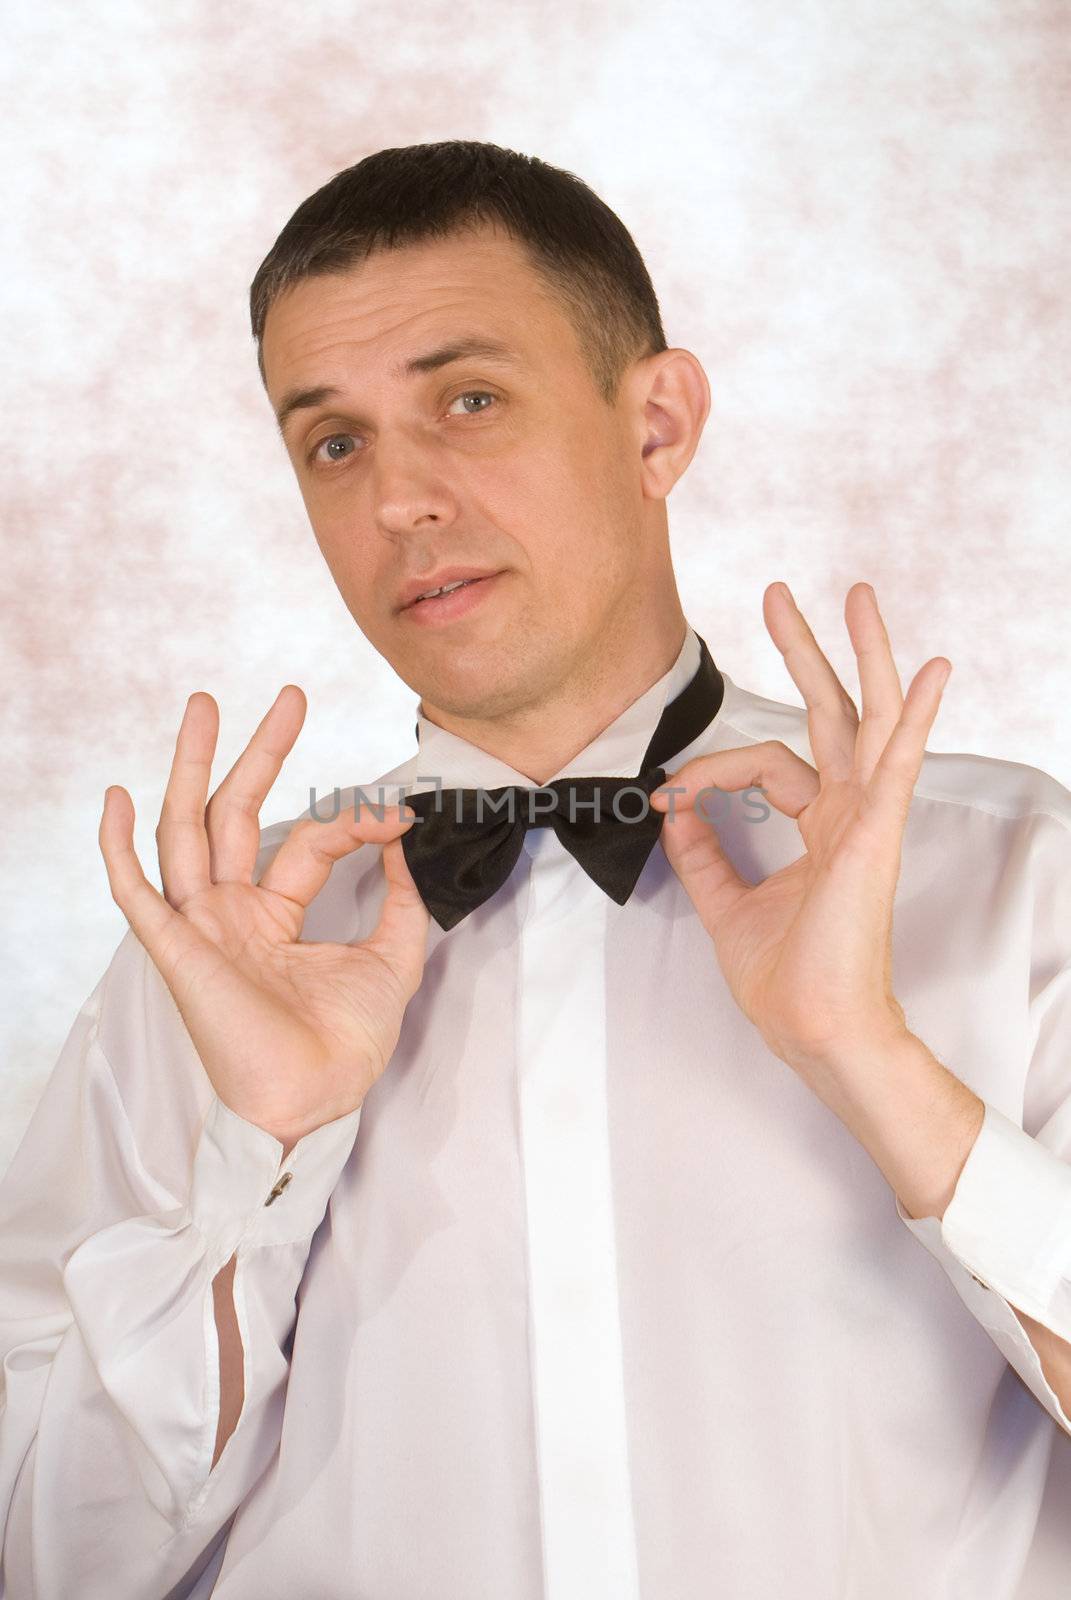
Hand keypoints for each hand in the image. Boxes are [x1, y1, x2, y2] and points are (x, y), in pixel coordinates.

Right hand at [99, 686, 427, 1151]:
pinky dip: (119, 846)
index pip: (308, 841)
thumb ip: (402, 903)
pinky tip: (118, 796)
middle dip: (259, 752)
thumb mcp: (392, 960)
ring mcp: (201, 926)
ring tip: (203, 706)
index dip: (353, 819)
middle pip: (236, 813)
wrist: (316, 1100)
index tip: (401, 813)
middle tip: (288, 696)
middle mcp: (232, 911)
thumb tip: (405, 841)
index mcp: (274, 914)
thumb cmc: (345, 1047)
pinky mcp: (177, 949)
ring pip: (186, 831)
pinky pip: (136, 893)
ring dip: (193, 767)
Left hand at [651, 582, 950, 1071]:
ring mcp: (867, 820)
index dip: (710, 770)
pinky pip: (897, 763)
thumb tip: (675, 811)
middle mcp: (848, 814)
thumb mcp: (726, 906)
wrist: (814, 1030)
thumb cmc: (787, 981)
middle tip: (777, 595)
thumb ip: (703, 856)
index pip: (764, 766)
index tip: (665, 792)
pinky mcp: (875, 835)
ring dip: (862, 654)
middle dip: (804, 651)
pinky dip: (913, 716)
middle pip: (828, 712)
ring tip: (854, 594)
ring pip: (870, 718)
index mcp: (820, 828)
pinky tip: (931, 670)